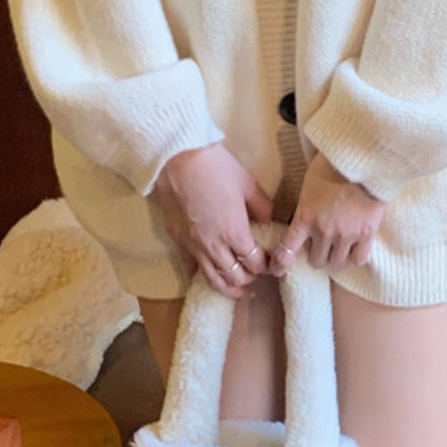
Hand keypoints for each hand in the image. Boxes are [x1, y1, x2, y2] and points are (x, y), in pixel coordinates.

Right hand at [154, 144, 272, 298]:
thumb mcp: (248, 184)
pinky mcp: (177, 240)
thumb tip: (267, 220)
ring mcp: (193, 245)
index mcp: (235, 232)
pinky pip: (191, 266)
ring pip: (213, 279)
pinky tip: (210, 272)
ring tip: (238, 290)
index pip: (255, 263)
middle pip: (236, 277)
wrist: (177, 157)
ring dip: (228, 288)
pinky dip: (203, 273)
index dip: (265, 266)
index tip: (269, 262)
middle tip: (256, 274)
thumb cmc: (215, 166)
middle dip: (250, 279)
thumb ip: (261, 207)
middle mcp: (214, 245)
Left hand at [269, 152, 384, 275]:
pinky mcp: (367, 234)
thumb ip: (305, 206)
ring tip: (337, 252)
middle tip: (319, 249)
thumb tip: (303, 219)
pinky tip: (354, 251)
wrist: (363, 159)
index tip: (277, 269)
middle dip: (316, 257)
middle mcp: (324, 231)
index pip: (287, 249)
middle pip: (316, 261)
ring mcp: (346, 235)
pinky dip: (354, 258)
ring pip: (337, 263)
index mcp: (305, 217)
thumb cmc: (333, 165)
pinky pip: (359, 259)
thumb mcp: (309, 184)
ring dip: (335, 259)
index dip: (280, 263)